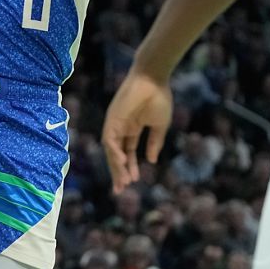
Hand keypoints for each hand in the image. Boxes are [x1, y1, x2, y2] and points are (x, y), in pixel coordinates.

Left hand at [102, 69, 172, 193]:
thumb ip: (154, 143)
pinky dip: (114, 151)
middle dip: (119, 172)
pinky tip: (121, 162)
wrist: (154, 78)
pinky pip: (109, 139)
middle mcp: (121, 127)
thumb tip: (151, 161)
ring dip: (116, 166)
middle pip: (116, 154)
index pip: (127, 152)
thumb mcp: (159, 125)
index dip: (129, 167)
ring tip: (123, 181)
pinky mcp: (112, 118)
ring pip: (111, 149)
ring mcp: (115, 123)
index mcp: (132, 128)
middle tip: (121, 189)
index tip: (134, 181)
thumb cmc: (159, 97)